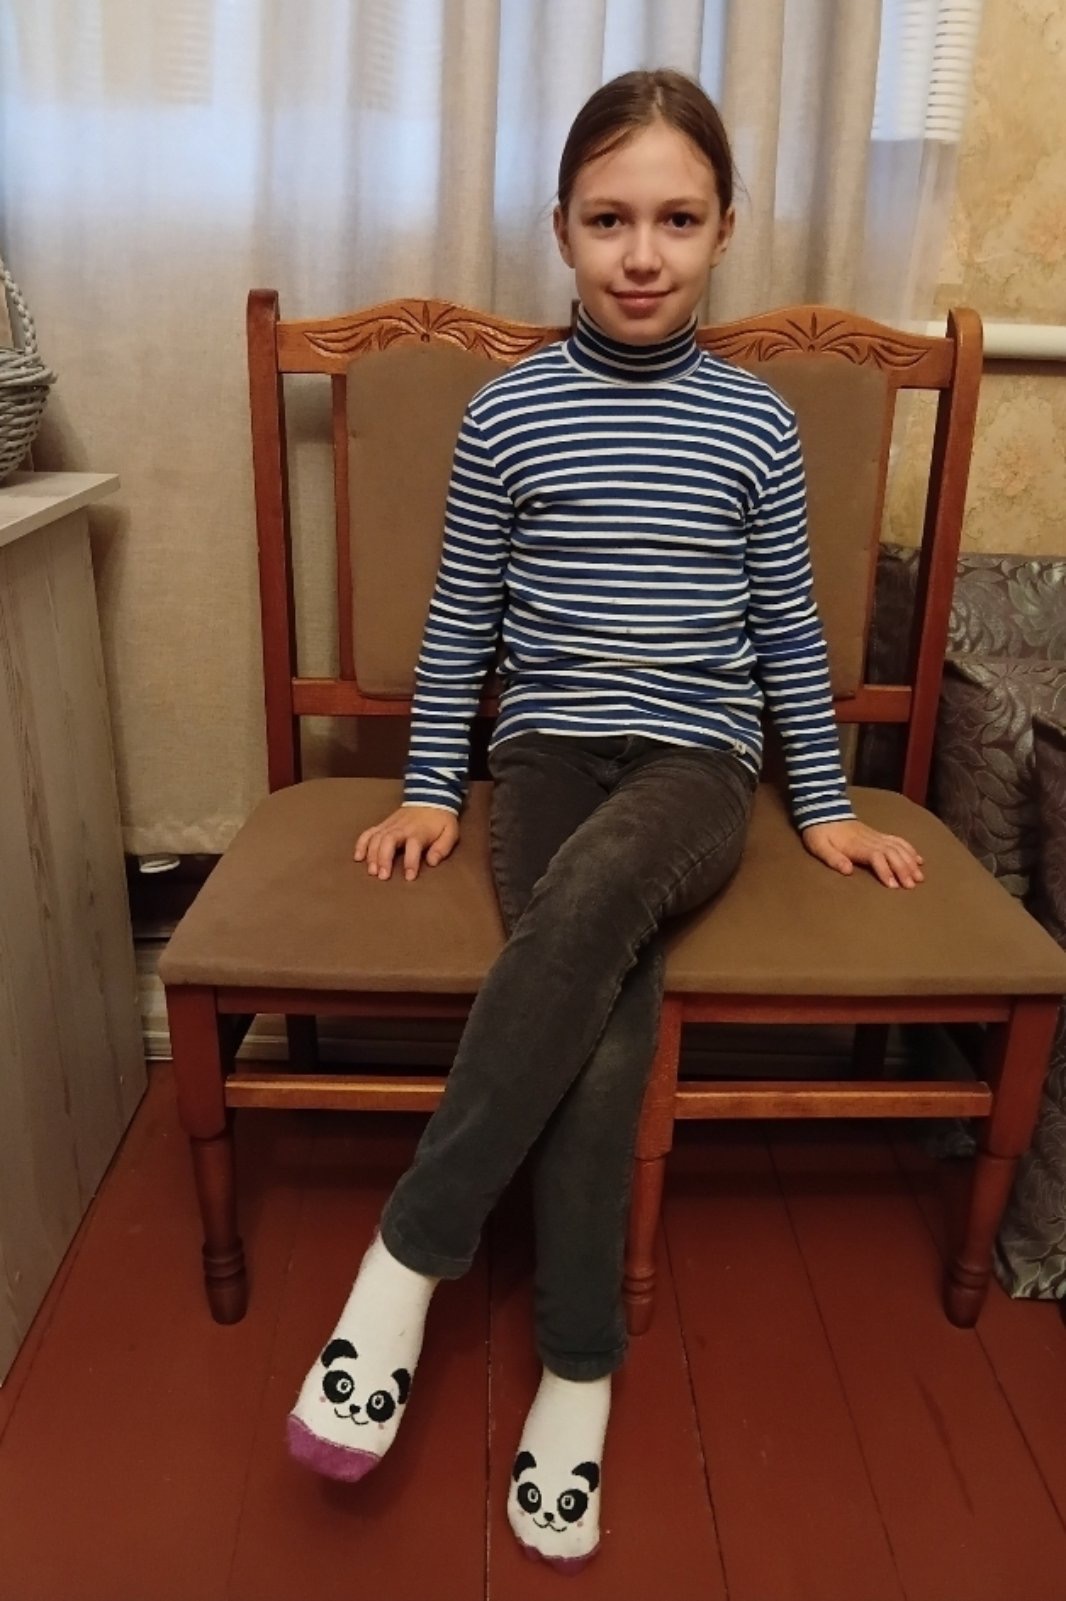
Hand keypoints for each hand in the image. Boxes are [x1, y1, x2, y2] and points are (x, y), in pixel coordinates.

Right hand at [353, 806, 459, 881]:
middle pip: (388, 840)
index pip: (413, 846)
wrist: (430, 798)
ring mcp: (390, 825)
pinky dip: (361, 844)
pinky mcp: (383, 824)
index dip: (410, 862)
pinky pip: (369, 832)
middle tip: (382, 876)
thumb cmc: (440, 820)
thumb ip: (443, 847)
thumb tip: (432, 862)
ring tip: (371, 871)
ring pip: (376, 837)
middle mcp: (402, 828)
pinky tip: (358, 857)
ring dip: (372, 854)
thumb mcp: (450, 832)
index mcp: (419, 831)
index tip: (408, 877)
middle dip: (384, 858)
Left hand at [801, 819, 923, 888]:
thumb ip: (833, 859)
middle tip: (912, 885)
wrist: (823, 811)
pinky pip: (898, 840)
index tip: (893, 886)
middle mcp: (870, 840)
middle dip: (903, 869)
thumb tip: (847, 871)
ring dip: (910, 861)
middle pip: (892, 853)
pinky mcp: (878, 834)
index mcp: (856, 845)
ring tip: (920, 876)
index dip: (886, 870)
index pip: (876, 857)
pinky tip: (919, 859)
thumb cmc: (819, 833)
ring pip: (898, 847)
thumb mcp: (819, 846)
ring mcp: (876, 836)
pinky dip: (910, 850)